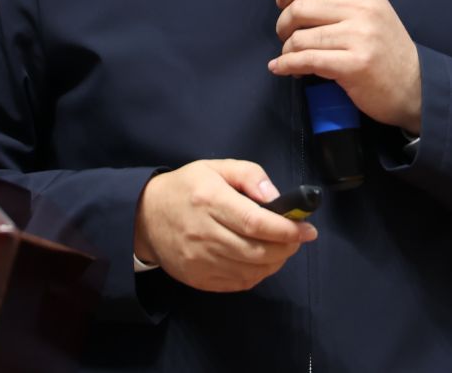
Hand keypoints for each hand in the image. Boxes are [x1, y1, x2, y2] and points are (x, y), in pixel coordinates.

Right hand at [133, 159, 317, 291]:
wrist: (144, 217)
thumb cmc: (186, 188)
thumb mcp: (216, 168)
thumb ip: (249, 175)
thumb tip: (276, 198)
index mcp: (210, 200)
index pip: (255, 222)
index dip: (286, 229)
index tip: (306, 228)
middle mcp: (204, 233)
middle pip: (256, 251)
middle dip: (286, 247)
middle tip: (298, 238)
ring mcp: (199, 260)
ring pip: (250, 271)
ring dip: (275, 262)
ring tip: (282, 248)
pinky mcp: (197, 279)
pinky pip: (237, 284)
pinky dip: (257, 275)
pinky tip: (261, 261)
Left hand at [271, 0, 422, 133]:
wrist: (414, 86)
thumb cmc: (384, 49)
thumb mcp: (364, 13)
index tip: (281, 0)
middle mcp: (363, 9)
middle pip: (301, 8)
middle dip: (283, 24)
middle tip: (286, 37)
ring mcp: (360, 37)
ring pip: (301, 37)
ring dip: (287, 50)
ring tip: (291, 57)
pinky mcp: (354, 65)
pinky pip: (306, 60)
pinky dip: (286, 65)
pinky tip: (281, 68)